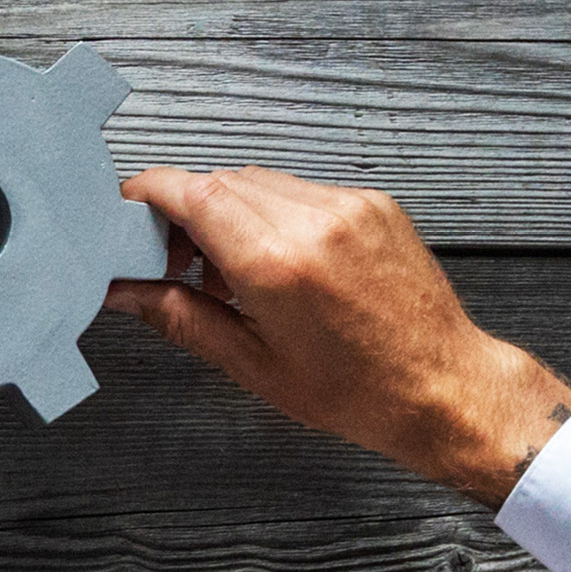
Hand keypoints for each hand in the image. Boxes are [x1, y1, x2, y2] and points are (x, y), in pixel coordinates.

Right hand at [104, 167, 570, 506]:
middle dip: (186, 212)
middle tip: (176, 261)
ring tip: (234, 270)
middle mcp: (313, 221)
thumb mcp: (253, 364)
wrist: (445, 386)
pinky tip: (280, 261)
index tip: (128, 210)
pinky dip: (275, 214)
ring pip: (258, 181)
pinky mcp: (372, 202)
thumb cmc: (359, 390)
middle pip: (218, 182)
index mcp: (276, 262)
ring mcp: (348, 206)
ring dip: (230, 212)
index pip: (189, 191)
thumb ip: (180, 316)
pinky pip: (301, 189)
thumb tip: (125, 292)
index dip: (147, 193)